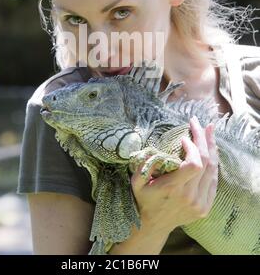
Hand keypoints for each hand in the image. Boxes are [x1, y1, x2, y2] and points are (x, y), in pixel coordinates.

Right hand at [130, 116, 217, 232]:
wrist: (153, 225)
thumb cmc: (144, 199)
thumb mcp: (136, 182)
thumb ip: (143, 166)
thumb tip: (153, 151)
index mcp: (174, 189)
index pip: (194, 164)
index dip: (193, 148)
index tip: (184, 138)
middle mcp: (190, 197)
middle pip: (206, 163)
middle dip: (204, 140)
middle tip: (200, 124)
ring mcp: (200, 203)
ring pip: (213, 170)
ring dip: (212, 148)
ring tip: (209, 132)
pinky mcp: (205, 207)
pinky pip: (214, 181)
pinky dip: (213, 164)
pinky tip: (211, 151)